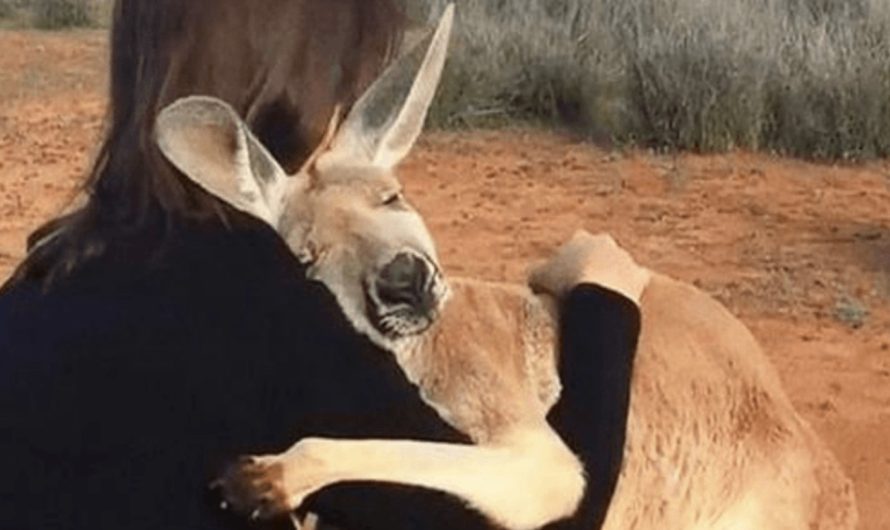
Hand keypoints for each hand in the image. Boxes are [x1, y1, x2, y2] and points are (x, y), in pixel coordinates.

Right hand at [528, 231, 649, 304]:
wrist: (599, 295)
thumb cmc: (566, 283)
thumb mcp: (538, 276)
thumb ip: (535, 272)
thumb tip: (532, 276)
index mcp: (580, 239)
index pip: (574, 242)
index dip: (568, 257)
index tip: (564, 272)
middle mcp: (604, 243)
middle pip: (598, 249)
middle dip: (593, 261)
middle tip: (583, 281)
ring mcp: (624, 258)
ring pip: (618, 264)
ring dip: (612, 274)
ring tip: (601, 294)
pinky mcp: (638, 276)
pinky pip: (636, 280)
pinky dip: (630, 287)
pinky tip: (621, 299)